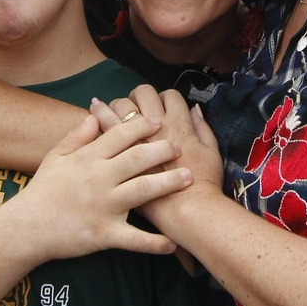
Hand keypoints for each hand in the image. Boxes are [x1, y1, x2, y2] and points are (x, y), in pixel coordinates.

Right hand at [7, 114, 188, 261]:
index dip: (141, 126)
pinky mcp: (105, 234)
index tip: (159, 121)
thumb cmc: (43, 190)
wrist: (27, 227)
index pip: (119, 135)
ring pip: (142, 191)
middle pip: (137, 159)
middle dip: (162, 150)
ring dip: (168, 183)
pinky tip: (172, 243)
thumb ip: (76, 136)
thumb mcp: (55, 157)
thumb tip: (95, 114)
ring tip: (189, 178)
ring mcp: (104, 207)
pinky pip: (134, 239)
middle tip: (179, 146)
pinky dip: (154, 243)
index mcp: (88, 158)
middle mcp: (99, 179)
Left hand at [91, 90, 223, 228]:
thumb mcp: (211, 152)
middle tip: (133, 106)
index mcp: (178, 124)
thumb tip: (195, 109)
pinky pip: (105, 129)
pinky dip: (99, 117)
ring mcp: (135, 140)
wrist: (187, 210)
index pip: (169, 96)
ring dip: (116, 104)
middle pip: (143, 95)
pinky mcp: (118, 156)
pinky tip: (94, 115)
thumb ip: (203, 128)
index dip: (164, 98)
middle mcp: (155, 127)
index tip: (159, 106)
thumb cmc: (204, 183)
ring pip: (121, 107)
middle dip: (139, 96)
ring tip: (109, 108)